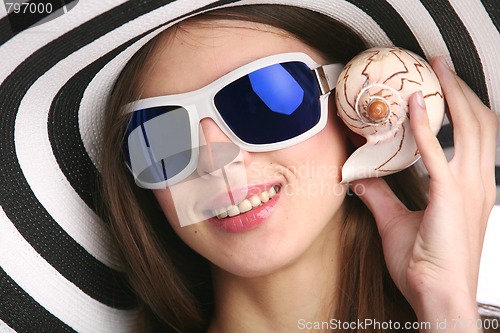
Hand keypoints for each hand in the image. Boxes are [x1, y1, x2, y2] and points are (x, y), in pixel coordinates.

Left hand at [351, 57, 497, 330]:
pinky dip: (426, 125)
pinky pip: (437, 151)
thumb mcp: (397, 223)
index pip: (475, 137)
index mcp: (471, 189)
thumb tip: (360, 178)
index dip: (461, 109)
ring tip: (435, 72)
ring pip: (471, 127)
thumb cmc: (426, 267)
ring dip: (452, 95)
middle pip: (480, 123)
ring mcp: (469, 187)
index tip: (441, 90)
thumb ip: (381, 197)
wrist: (437, 295)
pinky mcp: (450, 195)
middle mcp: (477, 183)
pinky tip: (413, 105)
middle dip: (462, 90)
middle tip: (440, 67)